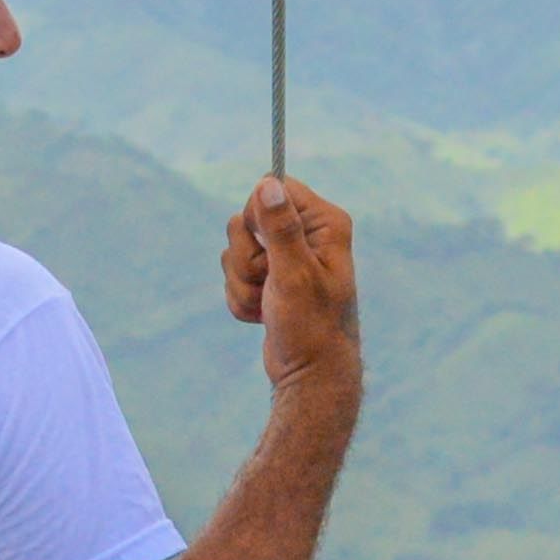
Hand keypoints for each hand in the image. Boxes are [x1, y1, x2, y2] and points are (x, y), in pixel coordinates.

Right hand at [222, 175, 360, 398]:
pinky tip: (264, 315)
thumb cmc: (312, 326)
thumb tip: (268, 183)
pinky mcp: (270, 280)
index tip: (269, 248)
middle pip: (246, 220)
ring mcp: (286, 258)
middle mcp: (307, 235)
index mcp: (324, 223)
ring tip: (269, 305)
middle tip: (270, 283)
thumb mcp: (294, 273)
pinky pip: (235, 276)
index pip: (274, 188)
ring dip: (242, 285)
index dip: (259, 217)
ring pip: (235, 252)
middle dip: (246, 260)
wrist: (311, 375)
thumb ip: (281, 228)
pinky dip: (242, 300)